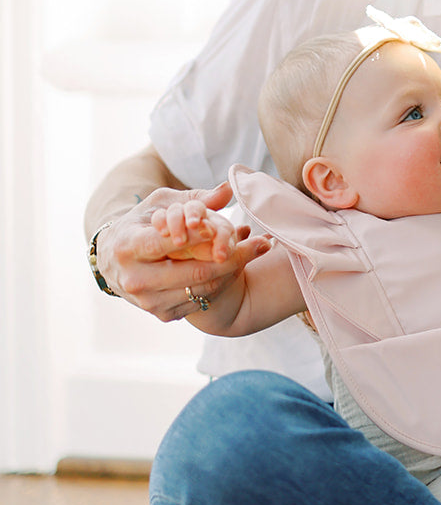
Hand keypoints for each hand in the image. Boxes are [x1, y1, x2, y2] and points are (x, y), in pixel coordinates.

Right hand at [95, 182, 269, 322]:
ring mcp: (148, 302)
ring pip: (202, 289)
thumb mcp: (162, 203)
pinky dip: (222, 285)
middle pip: (194, 272)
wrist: (114, 262)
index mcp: (127, 247)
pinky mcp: (162, 315)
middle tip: (263, 242)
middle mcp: (134, 279)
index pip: (168, 244)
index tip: (231, 226)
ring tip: (256, 251)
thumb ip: (195, 198)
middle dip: (232, 257)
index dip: (200, 237)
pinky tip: (236, 268)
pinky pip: (201, 301)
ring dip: (233, 272)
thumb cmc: (142, 224)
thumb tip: (229, 189)